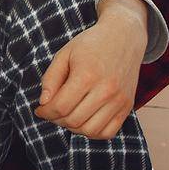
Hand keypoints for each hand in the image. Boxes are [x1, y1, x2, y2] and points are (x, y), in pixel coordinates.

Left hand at [33, 9, 144, 139]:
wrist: (124, 36)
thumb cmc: (90, 44)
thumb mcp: (64, 54)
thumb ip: (50, 79)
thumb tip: (44, 103)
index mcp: (87, 75)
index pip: (60, 107)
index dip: (45, 112)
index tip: (40, 109)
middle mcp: (106, 90)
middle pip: (73, 120)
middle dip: (56, 119)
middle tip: (52, 111)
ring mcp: (119, 100)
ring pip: (90, 130)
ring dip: (73, 128)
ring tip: (67, 115)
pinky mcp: (128, 106)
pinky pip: (108, 132)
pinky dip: (92, 132)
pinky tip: (84, 119)